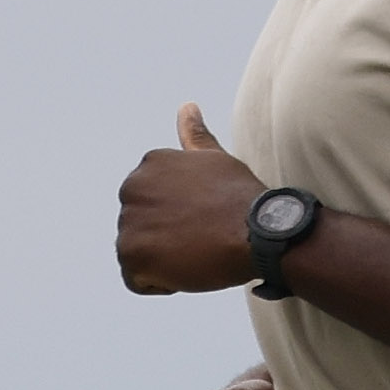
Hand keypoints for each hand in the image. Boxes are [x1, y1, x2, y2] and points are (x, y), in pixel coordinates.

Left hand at [114, 105, 263, 294]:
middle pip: (143, 230)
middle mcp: (131, 189)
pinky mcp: (131, 254)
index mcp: (148, 166)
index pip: (153, 206)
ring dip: (166, 263)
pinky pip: (137, 281)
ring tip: (198, 254)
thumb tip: (187, 106)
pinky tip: (189, 269)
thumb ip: (194, 136)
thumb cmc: (243, 198)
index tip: (207, 221)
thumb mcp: (215, 159)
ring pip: (139, 256)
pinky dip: (161, 283)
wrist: (260, 232)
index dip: (181, 219)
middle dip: (168, 241)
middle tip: (204, 240)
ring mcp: (128, 222)